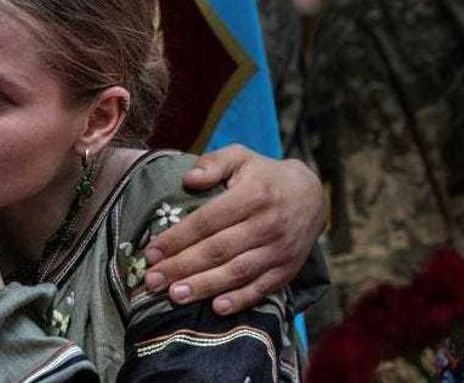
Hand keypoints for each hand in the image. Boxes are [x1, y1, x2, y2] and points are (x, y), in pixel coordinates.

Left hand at [140, 144, 323, 315]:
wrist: (312, 195)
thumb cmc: (264, 176)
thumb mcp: (240, 156)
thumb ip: (213, 163)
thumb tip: (188, 179)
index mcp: (252, 195)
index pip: (207, 221)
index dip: (177, 238)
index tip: (150, 252)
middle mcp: (267, 224)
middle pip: (218, 250)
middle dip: (182, 267)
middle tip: (152, 281)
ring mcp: (279, 250)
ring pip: (237, 272)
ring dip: (204, 286)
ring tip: (175, 296)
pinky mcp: (288, 269)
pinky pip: (262, 288)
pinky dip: (240, 300)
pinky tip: (216, 308)